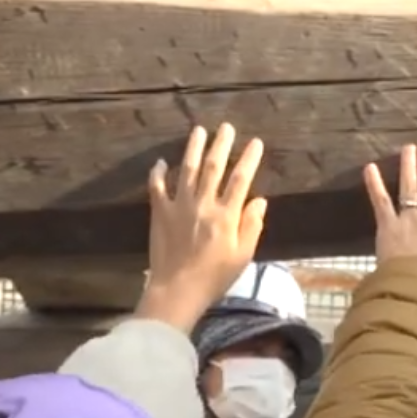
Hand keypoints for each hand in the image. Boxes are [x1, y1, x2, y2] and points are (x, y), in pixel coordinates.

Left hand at [136, 123, 267, 331]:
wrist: (176, 290)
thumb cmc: (214, 277)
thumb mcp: (242, 256)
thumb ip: (251, 226)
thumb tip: (260, 200)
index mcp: (226, 216)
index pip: (241, 180)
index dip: (249, 159)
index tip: (256, 143)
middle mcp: (202, 204)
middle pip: (213, 168)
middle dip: (221, 145)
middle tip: (226, 127)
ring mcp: (178, 206)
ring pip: (187, 170)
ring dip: (193, 149)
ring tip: (199, 131)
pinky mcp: (160, 213)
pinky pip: (157, 187)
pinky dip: (158, 173)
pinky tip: (161, 162)